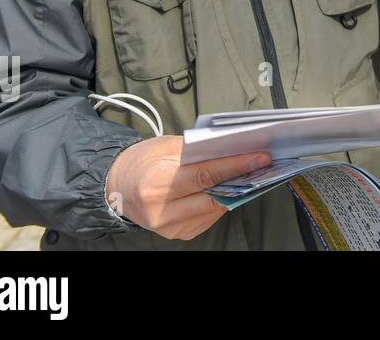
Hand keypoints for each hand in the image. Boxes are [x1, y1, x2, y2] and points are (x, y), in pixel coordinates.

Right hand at [105, 135, 270, 239]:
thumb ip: (197, 149)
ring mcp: (170, 226)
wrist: (116, 188)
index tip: (259, 157)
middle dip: (242, 178)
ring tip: (251, 173)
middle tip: (262, 163)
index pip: (205, 175)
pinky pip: (208, 217)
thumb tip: (231, 147)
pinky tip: (229, 188)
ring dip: (236, 190)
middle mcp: (162, 210)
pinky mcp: (177, 233)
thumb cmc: (140, 163)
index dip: (236, 166)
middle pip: (214, 195)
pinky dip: (222, 201)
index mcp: (156, 183)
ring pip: (216, 208)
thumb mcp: (164, 146)